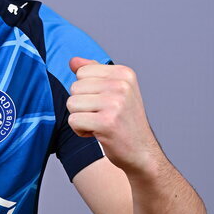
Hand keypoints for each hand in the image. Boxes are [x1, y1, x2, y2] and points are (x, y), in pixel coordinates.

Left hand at [66, 56, 158, 175]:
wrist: (142, 152)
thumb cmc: (125, 122)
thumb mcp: (114, 92)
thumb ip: (94, 74)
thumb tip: (73, 61)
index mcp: (124, 73)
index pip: (82, 72)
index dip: (86, 91)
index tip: (103, 103)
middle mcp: (121, 85)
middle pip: (74, 88)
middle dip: (82, 106)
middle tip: (101, 116)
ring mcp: (115, 103)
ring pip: (71, 104)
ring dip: (80, 118)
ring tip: (99, 124)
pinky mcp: (106, 123)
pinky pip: (73, 121)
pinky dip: (80, 131)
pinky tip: (97, 133)